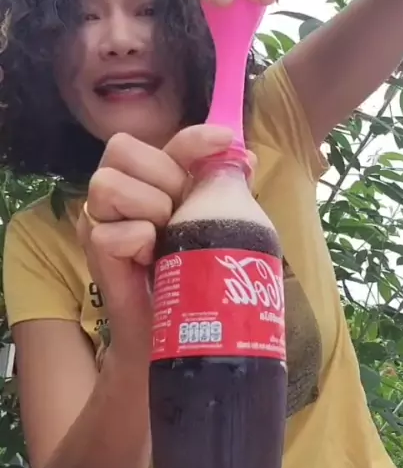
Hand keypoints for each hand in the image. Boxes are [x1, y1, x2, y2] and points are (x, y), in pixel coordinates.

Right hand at [77, 125, 234, 355]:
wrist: (181, 330)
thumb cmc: (195, 273)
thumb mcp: (215, 225)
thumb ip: (223, 189)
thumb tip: (244, 155)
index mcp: (149, 179)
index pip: (163, 141)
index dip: (192, 138)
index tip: (224, 141)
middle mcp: (118, 192)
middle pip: (122, 149)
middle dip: (164, 177)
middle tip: (182, 212)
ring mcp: (100, 221)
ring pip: (109, 185)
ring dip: (149, 208)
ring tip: (165, 238)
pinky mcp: (94, 253)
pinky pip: (110, 232)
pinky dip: (137, 241)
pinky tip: (150, 259)